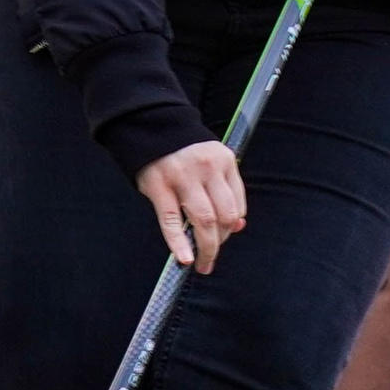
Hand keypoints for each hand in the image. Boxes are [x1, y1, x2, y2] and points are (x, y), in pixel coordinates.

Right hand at [136, 139, 246, 273]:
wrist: (151, 125)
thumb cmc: (184, 150)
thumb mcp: (211, 163)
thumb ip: (224, 190)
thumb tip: (238, 226)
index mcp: (224, 161)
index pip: (237, 204)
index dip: (232, 226)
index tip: (224, 237)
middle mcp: (208, 169)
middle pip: (224, 215)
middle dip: (221, 241)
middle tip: (211, 257)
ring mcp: (183, 177)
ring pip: (204, 220)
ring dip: (206, 248)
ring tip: (202, 264)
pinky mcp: (159, 186)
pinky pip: (172, 220)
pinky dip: (179, 242)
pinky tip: (184, 258)